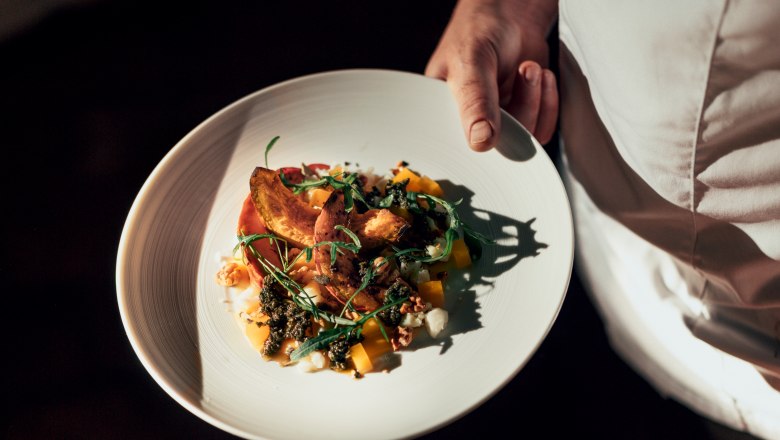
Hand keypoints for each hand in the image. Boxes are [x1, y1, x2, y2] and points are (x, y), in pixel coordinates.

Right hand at [426, 0, 558, 150]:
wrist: (511, 12)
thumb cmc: (479, 29)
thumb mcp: (471, 61)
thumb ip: (475, 101)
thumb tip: (481, 141)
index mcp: (444, 111)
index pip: (459, 146)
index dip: (482, 139)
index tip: (500, 117)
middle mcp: (472, 120)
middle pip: (499, 146)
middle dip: (519, 110)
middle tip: (523, 74)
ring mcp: (500, 119)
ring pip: (523, 140)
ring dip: (535, 102)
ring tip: (529, 69)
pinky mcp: (523, 114)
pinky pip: (542, 129)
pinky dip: (548, 104)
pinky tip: (541, 77)